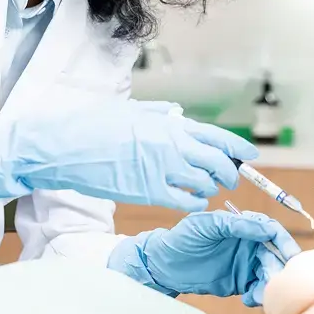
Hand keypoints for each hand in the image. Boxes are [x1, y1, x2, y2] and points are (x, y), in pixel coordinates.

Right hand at [0, 100, 258, 215]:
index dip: (239, 148)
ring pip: (205, 185)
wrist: (61, 145)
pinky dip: (193, 203)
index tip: (251, 156)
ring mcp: (160, 170)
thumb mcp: (129, 110)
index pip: (217, 136)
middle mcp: (171, 145)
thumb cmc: (91, 124)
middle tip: (227, 178)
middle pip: (219, 163)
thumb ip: (158, 114)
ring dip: (209, 188)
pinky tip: (188, 201)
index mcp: (168, 123)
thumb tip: (177, 116)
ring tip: (204, 189)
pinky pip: (185, 203)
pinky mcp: (147, 193)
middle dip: (229, 172)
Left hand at [109, 209, 300, 306]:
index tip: (289, 256)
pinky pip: (259, 289)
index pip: (272, 231)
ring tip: (254, 295)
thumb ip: (236, 225)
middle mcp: (249, 244)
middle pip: (275, 256)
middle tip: (273, 282)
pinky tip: (247, 299)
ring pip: (269, 274)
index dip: (284, 243)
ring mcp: (246, 264)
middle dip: (278, 269)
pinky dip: (259, 296)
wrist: (164, 266)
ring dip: (269, 286)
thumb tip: (267, 228)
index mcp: (243, 226)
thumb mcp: (206, 225)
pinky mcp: (241, 282)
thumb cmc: (183, 238)